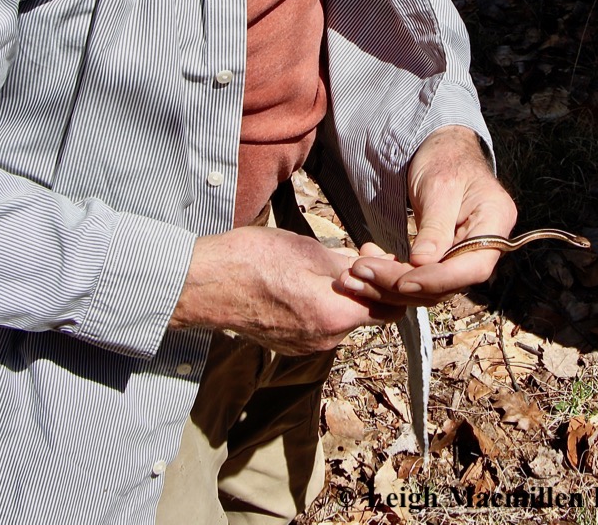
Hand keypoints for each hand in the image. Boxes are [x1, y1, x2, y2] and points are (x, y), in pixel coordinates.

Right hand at [169, 226, 403, 354]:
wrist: (207, 284)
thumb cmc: (256, 261)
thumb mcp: (310, 252)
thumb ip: (349, 267)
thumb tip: (375, 268)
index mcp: (336, 317)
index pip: (391, 309)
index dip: (390, 279)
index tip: (373, 253)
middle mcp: (325, 340)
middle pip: (366, 314)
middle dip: (368, 283)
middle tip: (354, 251)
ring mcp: (305, 346)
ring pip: (342, 318)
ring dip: (344, 293)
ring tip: (326, 262)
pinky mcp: (289, 343)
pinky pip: (320, 324)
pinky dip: (323, 303)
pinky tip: (305, 280)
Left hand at [338, 126, 516, 306]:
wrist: (441, 149)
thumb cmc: (445, 158)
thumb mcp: (439, 186)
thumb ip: (435, 226)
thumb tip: (422, 264)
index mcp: (496, 220)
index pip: (474, 266)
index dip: (439, 279)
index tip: (403, 282)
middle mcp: (487, 243)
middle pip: (450, 281)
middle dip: (405, 283)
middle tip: (363, 272)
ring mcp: (466, 253)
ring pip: (432, 285)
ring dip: (392, 283)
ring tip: (358, 270)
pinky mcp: (445, 257)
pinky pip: (423, 274)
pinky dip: (394, 273)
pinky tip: (369, 263)